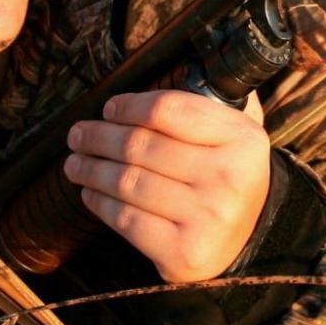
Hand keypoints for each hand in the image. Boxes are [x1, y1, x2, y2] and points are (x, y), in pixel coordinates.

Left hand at [65, 90, 270, 282]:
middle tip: (77, 135)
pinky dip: (99, 203)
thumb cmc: (228, 177)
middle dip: (99, 137)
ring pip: (127, 182)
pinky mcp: (184, 252)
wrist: (251, 241)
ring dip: (91, 169)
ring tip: (74, 163)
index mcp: (243, 139)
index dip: (129, 106)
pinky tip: (89, 192)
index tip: (108, 109)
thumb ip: (207, 105)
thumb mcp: (235, 135)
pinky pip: (126, 219)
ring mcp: (207, 217)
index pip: (169, 110)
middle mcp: (229, 178)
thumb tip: (158, 72)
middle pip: (141, 145)